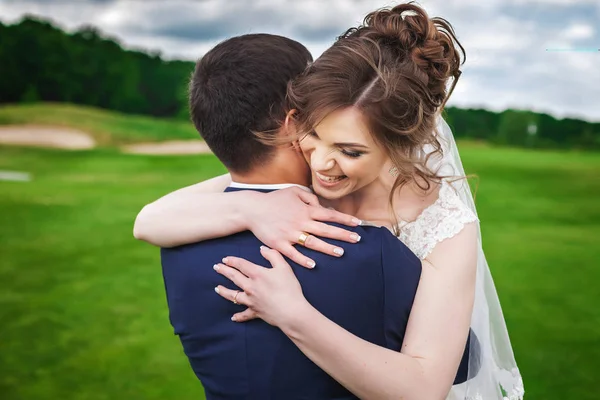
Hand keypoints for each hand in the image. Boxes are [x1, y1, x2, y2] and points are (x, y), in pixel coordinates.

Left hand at [214, 246, 310, 325]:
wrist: (291, 311)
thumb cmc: (289, 288)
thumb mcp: (284, 267)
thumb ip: (273, 255)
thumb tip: (262, 249)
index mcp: (257, 274)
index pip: (241, 265)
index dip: (232, 261)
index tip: (225, 259)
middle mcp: (250, 287)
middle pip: (234, 277)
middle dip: (224, 271)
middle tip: (216, 267)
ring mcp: (251, 300)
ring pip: (233, 295)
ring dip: (224, 291)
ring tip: (217, 288)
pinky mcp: (255, 312)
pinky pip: (244, 314)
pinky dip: (238, 316)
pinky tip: (233, 317)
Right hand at [244, 187, 361, 267]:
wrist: (252, 209)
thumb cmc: (274, 200)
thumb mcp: (293, 191)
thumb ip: (310, 197)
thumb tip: (322, 206)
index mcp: (305, 210)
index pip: (329, 215)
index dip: (345, 219)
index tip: (358, 224)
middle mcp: (300, 222)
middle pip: (325, 230)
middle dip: (343, 235)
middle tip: (357, 240)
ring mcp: (290, 234)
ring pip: (312, 243)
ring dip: (327, 248)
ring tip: (341, 253)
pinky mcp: (279, 244)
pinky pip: (293, 253)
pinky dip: (303, 260)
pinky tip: (313, 265)